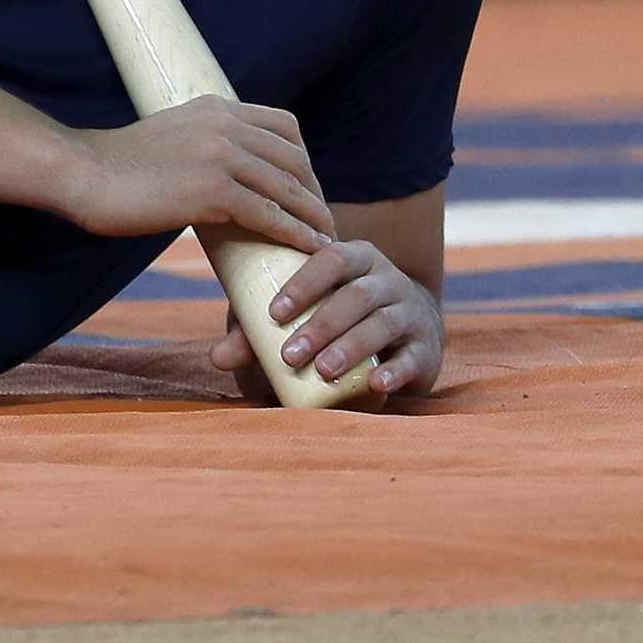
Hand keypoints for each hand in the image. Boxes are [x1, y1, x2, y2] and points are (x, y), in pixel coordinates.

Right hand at [60, 95, 336, 252]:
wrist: (83, 172)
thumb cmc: (118, 164)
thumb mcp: (169, 134)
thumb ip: (200, 141)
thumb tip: (219, 169)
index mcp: (215, 106)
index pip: (283, 125)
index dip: (302, 158)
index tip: (305, 186)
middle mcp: (224, 124)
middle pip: (293, 157)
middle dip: (313, 190)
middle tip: (319, 218)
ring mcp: (220, 155)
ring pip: (287, 187)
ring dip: (313, 215)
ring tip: (325, 238)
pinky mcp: (213, 190)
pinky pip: (269, 214)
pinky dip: (295, 233)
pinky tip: (307, 248)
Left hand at [208, 238, 443, 399]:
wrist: (402, 332)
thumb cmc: (332, 314)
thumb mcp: (296, 314)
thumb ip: (257, 330)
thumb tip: (216, 357)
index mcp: (354, 257)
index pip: (330, 257)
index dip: (304, 283)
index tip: (274, 313)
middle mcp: (386, 278)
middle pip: (356, 295)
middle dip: (322, 325)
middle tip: (291, 355)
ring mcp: (411, 311)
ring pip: (383, 323)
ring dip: (352, 347)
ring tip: (323, 371)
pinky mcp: (426, 348)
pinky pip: (413, 357)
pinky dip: (395, 371)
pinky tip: (374, 384)